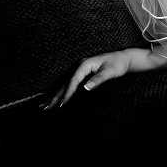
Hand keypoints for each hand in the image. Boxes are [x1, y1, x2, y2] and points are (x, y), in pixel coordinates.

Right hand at [42, 48, 162, 108]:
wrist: (123, 58)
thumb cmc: (117, 64)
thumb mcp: (110, 72)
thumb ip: (98, 80)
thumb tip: (85, 88)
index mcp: (84, 64)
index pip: (73, 81)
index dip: (67, 93)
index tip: (62, 104)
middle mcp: (79, 66)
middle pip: (64, 83)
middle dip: (54, 96)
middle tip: (43, 107)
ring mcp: (79, 69)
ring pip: (64, 84)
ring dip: (54, 95)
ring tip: (44, 105)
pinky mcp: (81, 73)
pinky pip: (69, 84)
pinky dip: (61, 92)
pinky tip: (56, 98)